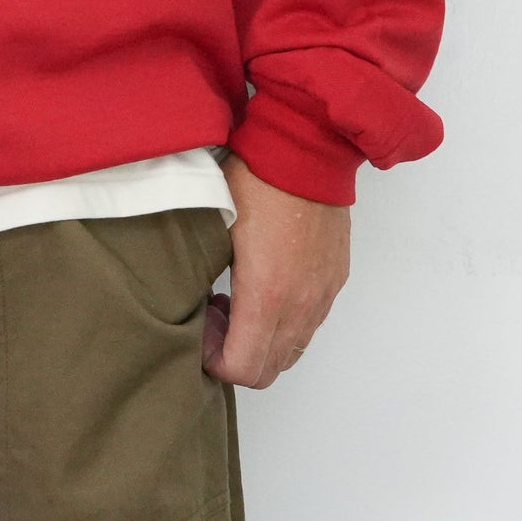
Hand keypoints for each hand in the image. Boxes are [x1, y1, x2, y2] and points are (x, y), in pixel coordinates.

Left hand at [202, 153, 349, 387]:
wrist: (307, 149)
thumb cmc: (255, 180)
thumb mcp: (216, 225)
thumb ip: (202, 271)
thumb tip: (186, 295)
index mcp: (266, 295)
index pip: (242, 369)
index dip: (213, 362)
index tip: (199, 330)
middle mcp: (300, 305)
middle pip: (269, 370)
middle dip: (235, 356)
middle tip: (213, 318)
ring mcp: (322, 295)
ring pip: (292, 351)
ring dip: (261, 342)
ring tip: (236, 303)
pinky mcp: (334, 280)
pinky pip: (310, 325)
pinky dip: (284, 324)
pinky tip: (265, 285)